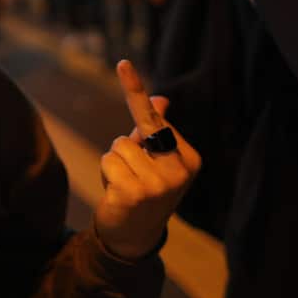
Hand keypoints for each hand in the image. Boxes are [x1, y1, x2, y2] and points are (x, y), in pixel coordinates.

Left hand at [93, 60, 200, 260]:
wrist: (135, 235)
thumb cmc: (144, 187)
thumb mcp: (154, 158)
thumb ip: (155, 129)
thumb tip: (160, 98)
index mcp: (190, 158)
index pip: (156, 118)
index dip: (136, 89)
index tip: (122, 63)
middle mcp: (179, 171)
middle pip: (135, 132)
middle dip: (127, 148)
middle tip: (134, 175)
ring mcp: (159, 184)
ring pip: (118, 146)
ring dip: (115, 163)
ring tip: (126, 185)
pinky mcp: (135, 193)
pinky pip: (108, 161)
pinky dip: (107, 174)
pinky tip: (118, 194)